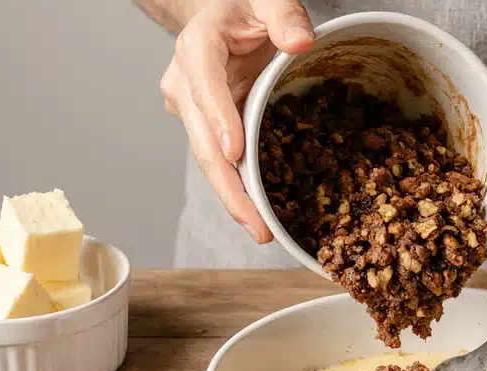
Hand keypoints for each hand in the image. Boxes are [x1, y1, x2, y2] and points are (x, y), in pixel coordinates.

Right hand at [160, 0, 313, 242]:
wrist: (221, 14)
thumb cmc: (245, 7)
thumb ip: (285, 14)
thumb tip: (301, 42)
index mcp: (198, 48)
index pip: (205, 86)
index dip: (219, 121)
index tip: (236, 152)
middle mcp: (186, 84)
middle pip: (203, 142)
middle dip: (229, 186)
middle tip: (256, 224)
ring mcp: (191, 110)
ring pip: (209, 160)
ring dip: (234, 199)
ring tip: (261, 232)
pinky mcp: (204, 128)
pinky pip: (221, 161)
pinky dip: (240, 190)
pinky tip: (260, 217)